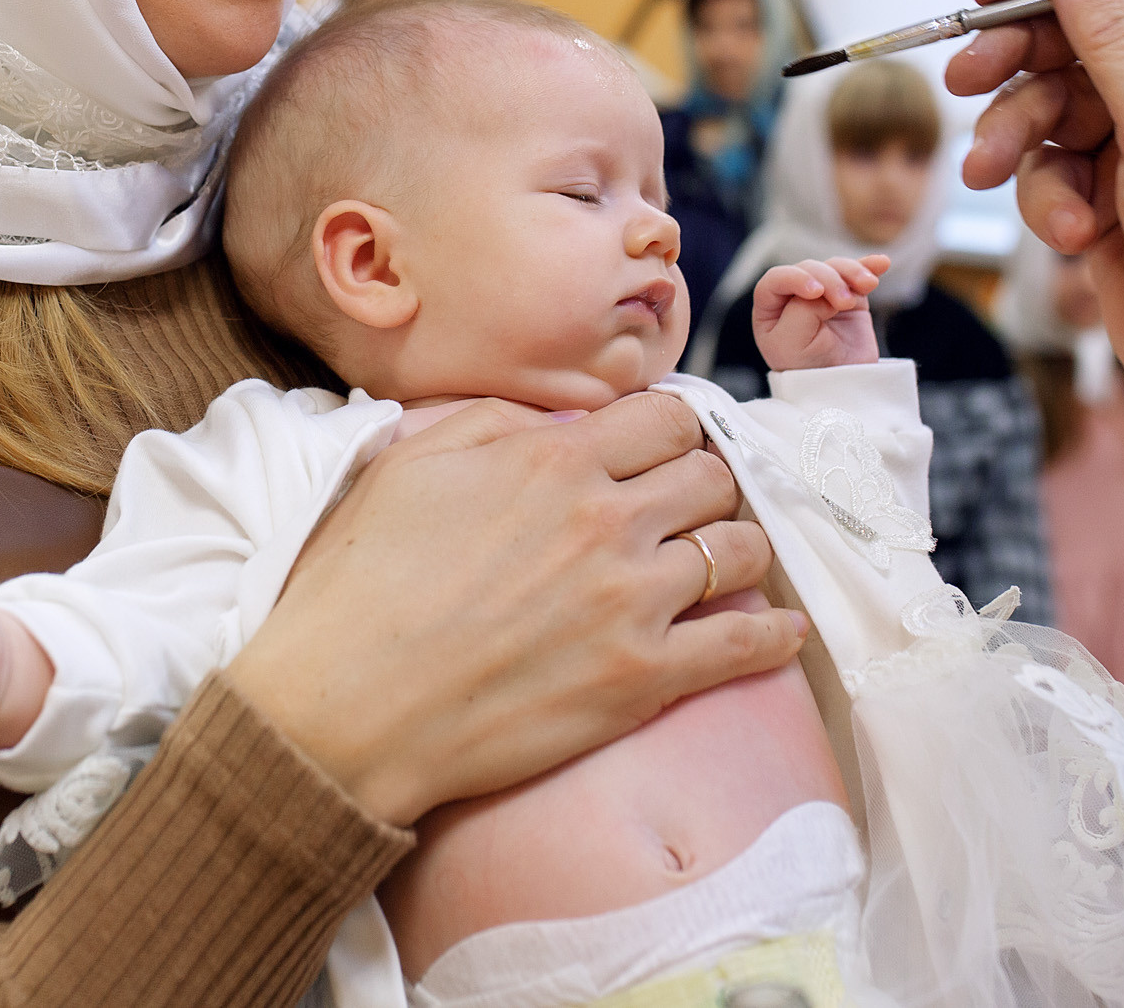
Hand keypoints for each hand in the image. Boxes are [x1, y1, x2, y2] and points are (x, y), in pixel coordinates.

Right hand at [225, 392, 806, 825]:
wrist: (344, 706)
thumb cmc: (360, 583)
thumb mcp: (410, 464)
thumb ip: (493, 423)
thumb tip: (553, 421)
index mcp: (553, 461)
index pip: (666, 419)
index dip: (670, 433)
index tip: (663, 453)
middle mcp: (606, 521)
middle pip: (712, 478)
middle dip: (703, 488)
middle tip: (687, 510)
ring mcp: (631, 602)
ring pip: (741, 551)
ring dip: (737, 551)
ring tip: (721, 564)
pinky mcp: (642, 681)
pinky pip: (746, 647)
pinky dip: (774, 637)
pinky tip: (780, 632)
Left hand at [753, 255, 889, 370]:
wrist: (843, 389)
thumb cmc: (808, 368)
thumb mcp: (793, 344)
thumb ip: (802, 311)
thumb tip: (825, 292)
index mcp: (770, 307)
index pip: (776, 278)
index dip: (795, 277)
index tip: (815, 291)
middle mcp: (794, 296)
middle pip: (809, 269)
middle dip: (829, 280)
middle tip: (845, 302)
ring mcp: (823, 295)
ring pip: (835, 267)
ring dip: (852, 272)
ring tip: (868, 286)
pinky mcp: (850, 298)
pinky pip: (858, 275)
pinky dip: (869, 267)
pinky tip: (882, 263)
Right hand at [946, 0, 1123, 482]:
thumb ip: (1116, 36)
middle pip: (1084, 30)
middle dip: (1021, 57)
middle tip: (963, 77)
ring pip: (1054, 99)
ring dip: (1017, 136)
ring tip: (990, 174)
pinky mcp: (1116, 190)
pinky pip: (1053, 164)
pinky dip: (1044, 193)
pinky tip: (1065, 232)